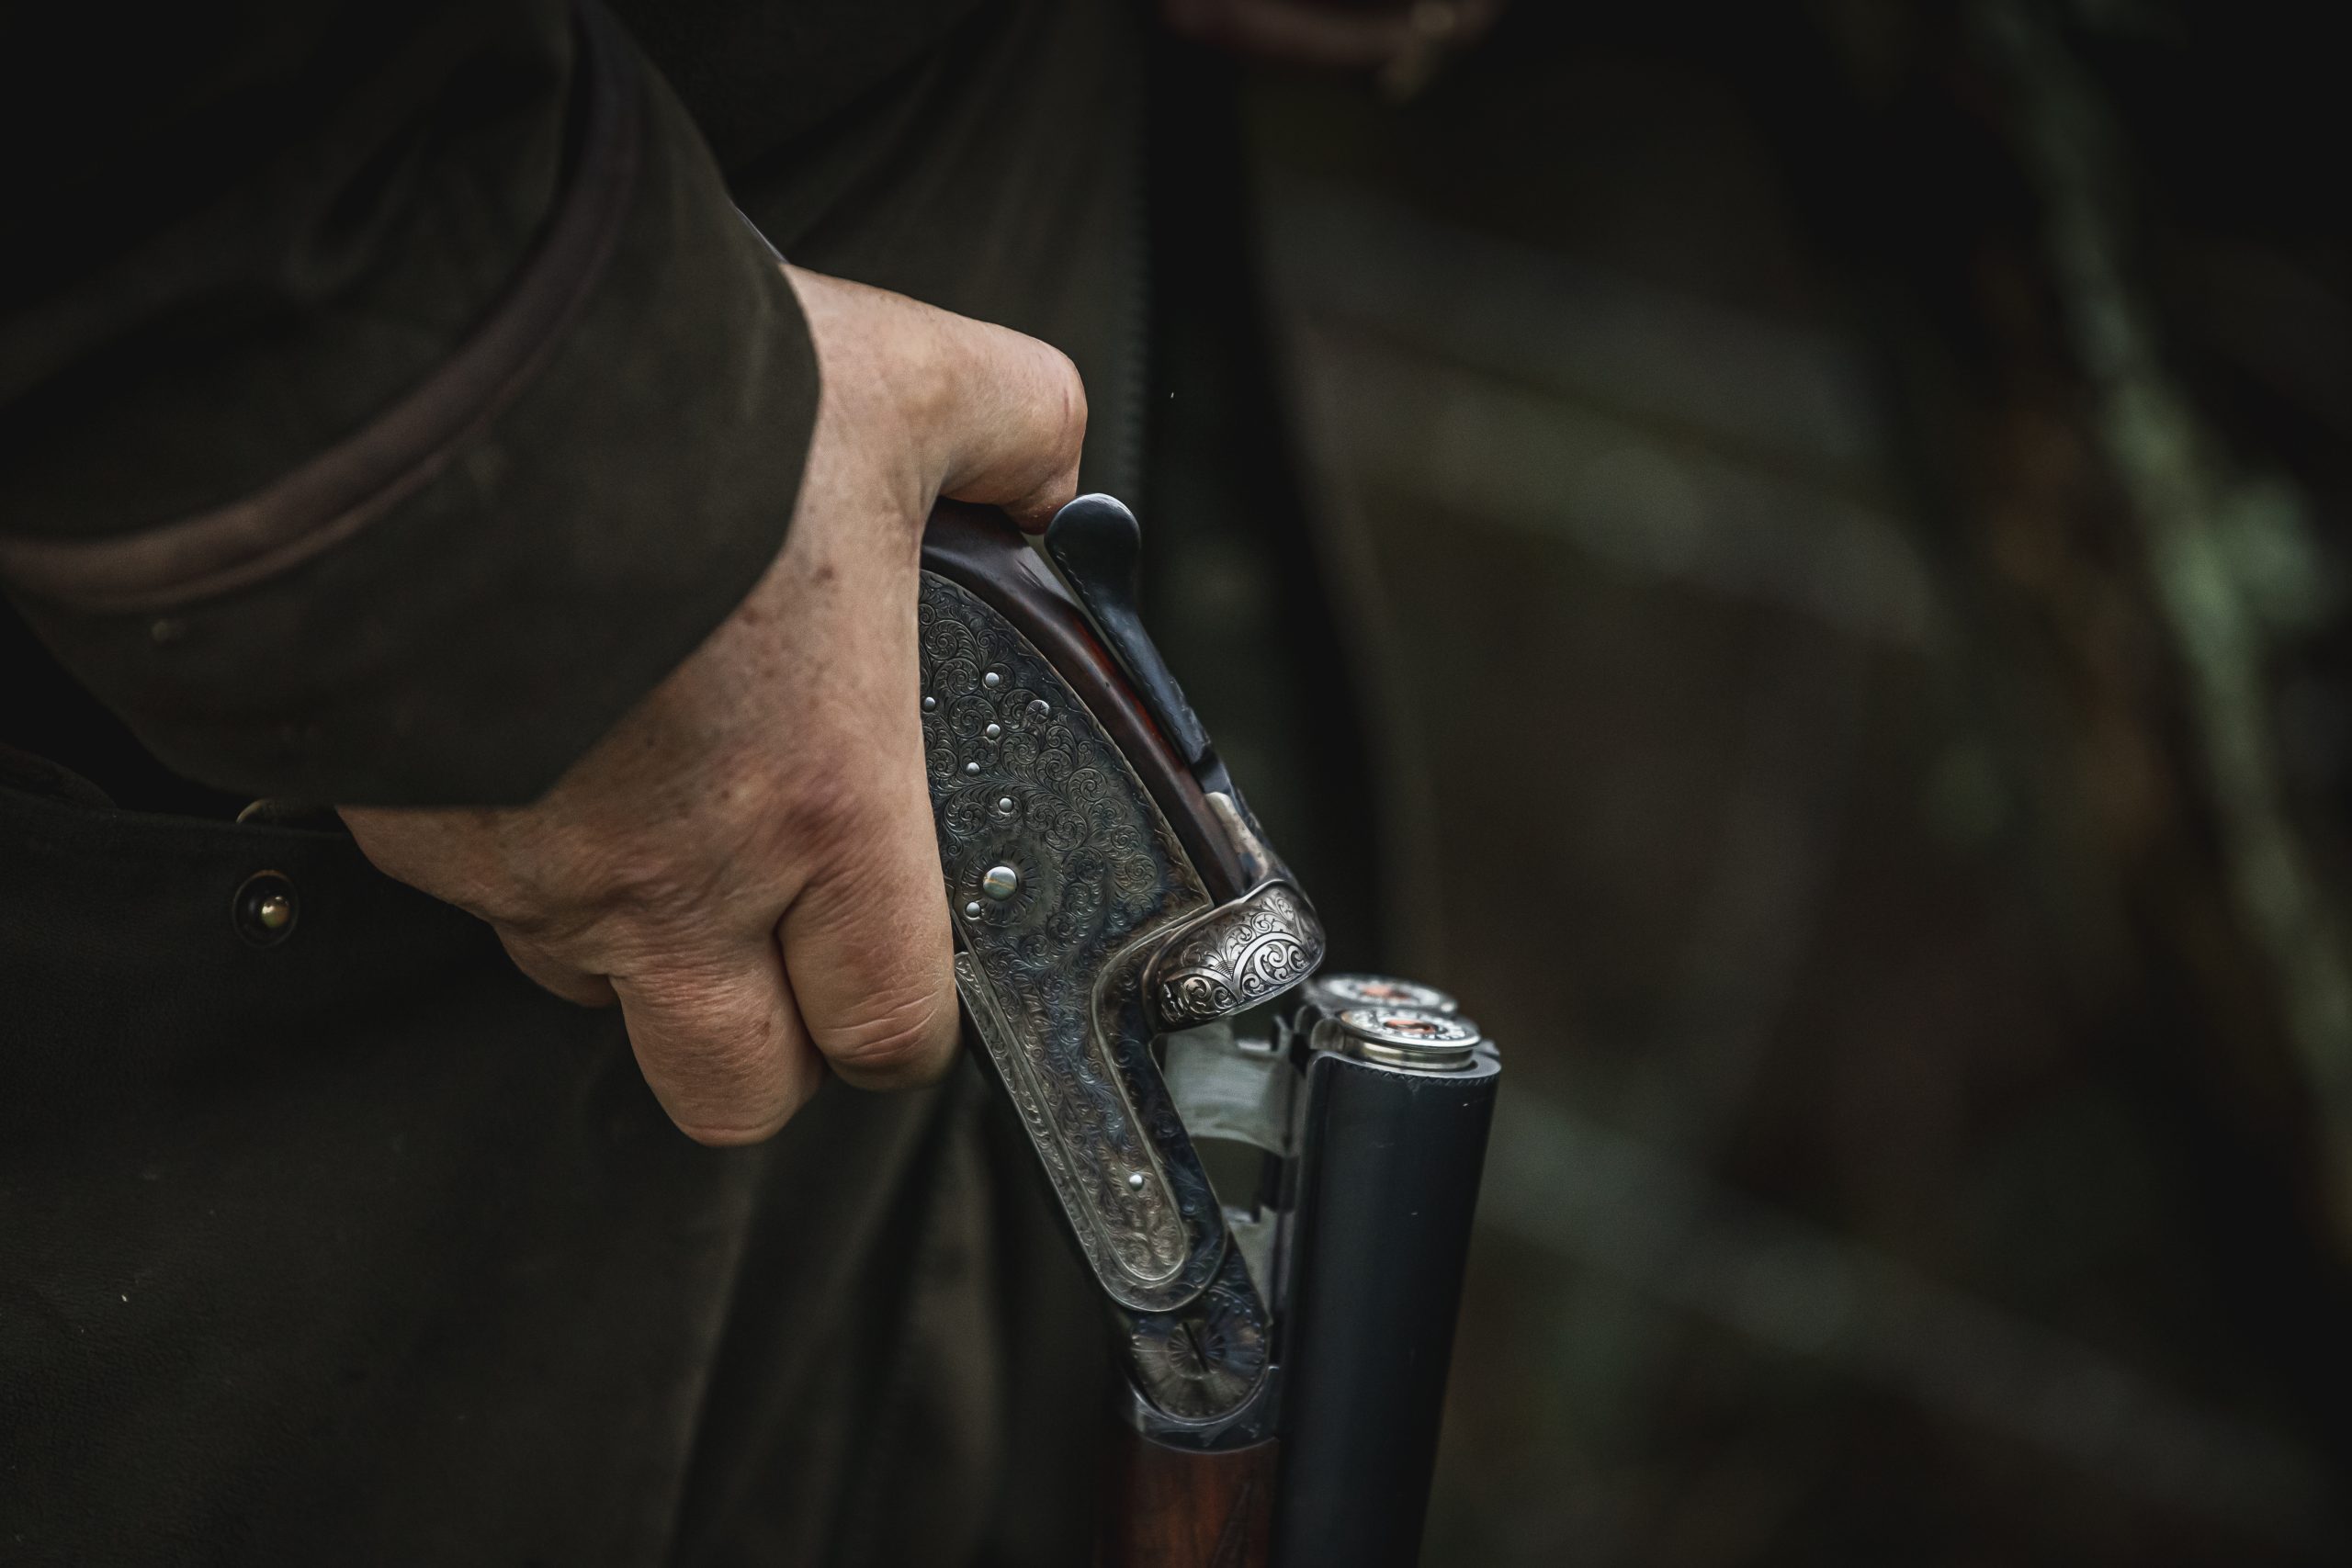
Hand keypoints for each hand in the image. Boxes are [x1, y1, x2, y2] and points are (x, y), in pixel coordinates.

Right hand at [342, 266, 1085, 1143]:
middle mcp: (677, 880)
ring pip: (587, 985)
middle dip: (767, 1048)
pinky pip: (475, 889)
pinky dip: (513, 841)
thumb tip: (1047, 475)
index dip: (905, 1027)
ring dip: (632, 930)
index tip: (899, 979)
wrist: (437, 388)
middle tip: (781, 947)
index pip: (890, 1030)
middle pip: (732, 1093)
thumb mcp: (908, 388)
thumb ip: (1015, 436)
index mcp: (826, 808)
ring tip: (653, 796)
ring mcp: (531, 874)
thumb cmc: (681, 413)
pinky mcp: (414, 835)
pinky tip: (541, 728)